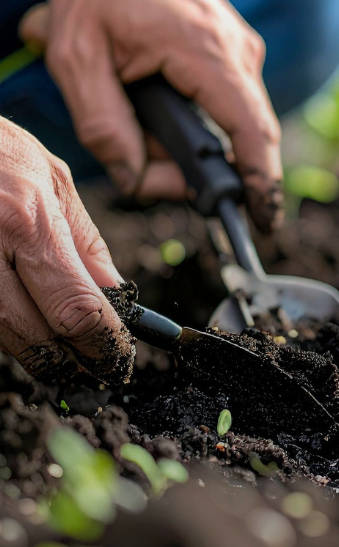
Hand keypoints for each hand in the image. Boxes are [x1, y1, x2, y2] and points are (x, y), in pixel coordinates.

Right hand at [0, 117, 133, 383]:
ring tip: (61, 355)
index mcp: (28, 222)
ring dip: (34, 352)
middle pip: (35, 336)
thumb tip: (117, 292)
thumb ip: (85, 239)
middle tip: (94, 369)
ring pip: (0, 335)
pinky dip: (2, 329)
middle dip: (69, 361)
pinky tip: (22, 326)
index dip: (103, 343)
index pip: (77, 308)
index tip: (118, 357)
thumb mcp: (52, 176)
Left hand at [20, 0, 282, 231]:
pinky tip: (153, 106)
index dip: (260, 181)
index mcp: (205, 50)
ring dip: (187, 143)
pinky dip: (194, 123)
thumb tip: (137, 179)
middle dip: (196, 170)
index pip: (250, 130)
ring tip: (135, 122)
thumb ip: (103, 126)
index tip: (265, 221)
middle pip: (238, 138)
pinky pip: (226, 108)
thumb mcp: (76, 57)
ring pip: (230, 125)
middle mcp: (238, 54)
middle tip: (146, 173)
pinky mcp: (237, 58)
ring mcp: (243, 54)